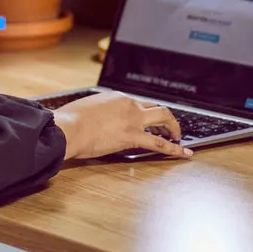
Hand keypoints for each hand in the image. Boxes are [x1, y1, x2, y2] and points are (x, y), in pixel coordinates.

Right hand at [51, 92, 189, 160]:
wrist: (68, 128)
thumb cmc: (69, 120)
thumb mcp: (85, 108)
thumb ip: (97, 112)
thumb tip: (94, 120)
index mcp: (117, 97)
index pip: (138, 104)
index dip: (145, 114)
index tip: (146, 123)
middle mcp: (129, 105)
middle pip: (156, 108)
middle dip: (166, 119)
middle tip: (168, 129)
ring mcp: (133, 119)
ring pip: (163, 118)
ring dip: (173, 128)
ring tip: (177, 138)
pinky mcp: (132, 137)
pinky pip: (159, 143)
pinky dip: (175, 149)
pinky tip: (183, 153)